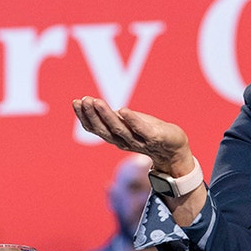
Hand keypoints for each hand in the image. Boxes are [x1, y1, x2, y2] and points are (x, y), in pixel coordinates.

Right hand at [72, 96, 193, 173]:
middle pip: (103, 130)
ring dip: (106, 115)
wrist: (174, 150)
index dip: (84, 116)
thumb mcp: (129, 123)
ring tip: (96, 101)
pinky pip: (141, 130)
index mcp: (116, 137)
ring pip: (119, 129)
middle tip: (83, 100)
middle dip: (92, 115)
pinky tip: (123, 110)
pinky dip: (132, 120)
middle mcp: (123, 141)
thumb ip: (114, 117)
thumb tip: (95, 105)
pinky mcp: (154, 138)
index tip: (76, 102)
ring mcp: (138, 141)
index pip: (95, 128)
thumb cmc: (151, 133)